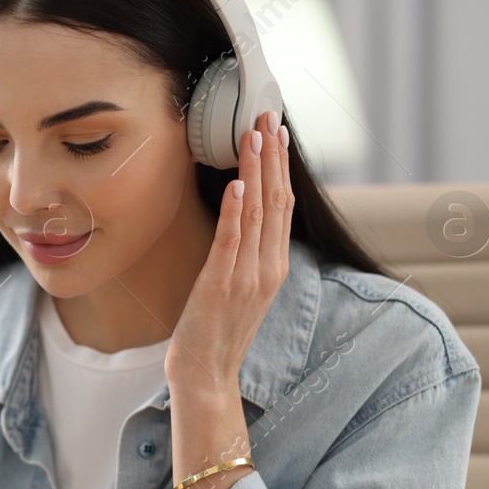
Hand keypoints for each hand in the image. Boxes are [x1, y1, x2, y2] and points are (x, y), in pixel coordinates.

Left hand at [165, 109, 293, 389]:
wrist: (206, 374)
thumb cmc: (215, 332)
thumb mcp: (239, 288)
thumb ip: (246, 256)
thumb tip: (241, 220)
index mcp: (273, 266)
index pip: (282, 205)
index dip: (280, 166)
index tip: (276, 131)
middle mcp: (267, 267)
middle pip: (275, 199)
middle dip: (271, 155)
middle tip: (266, 114)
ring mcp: (247, 276)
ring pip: (256, 212)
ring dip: (255, 170)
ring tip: (251, 134)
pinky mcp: (221, 284)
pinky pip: (231, 240)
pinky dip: (235, 209)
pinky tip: (235, 183)